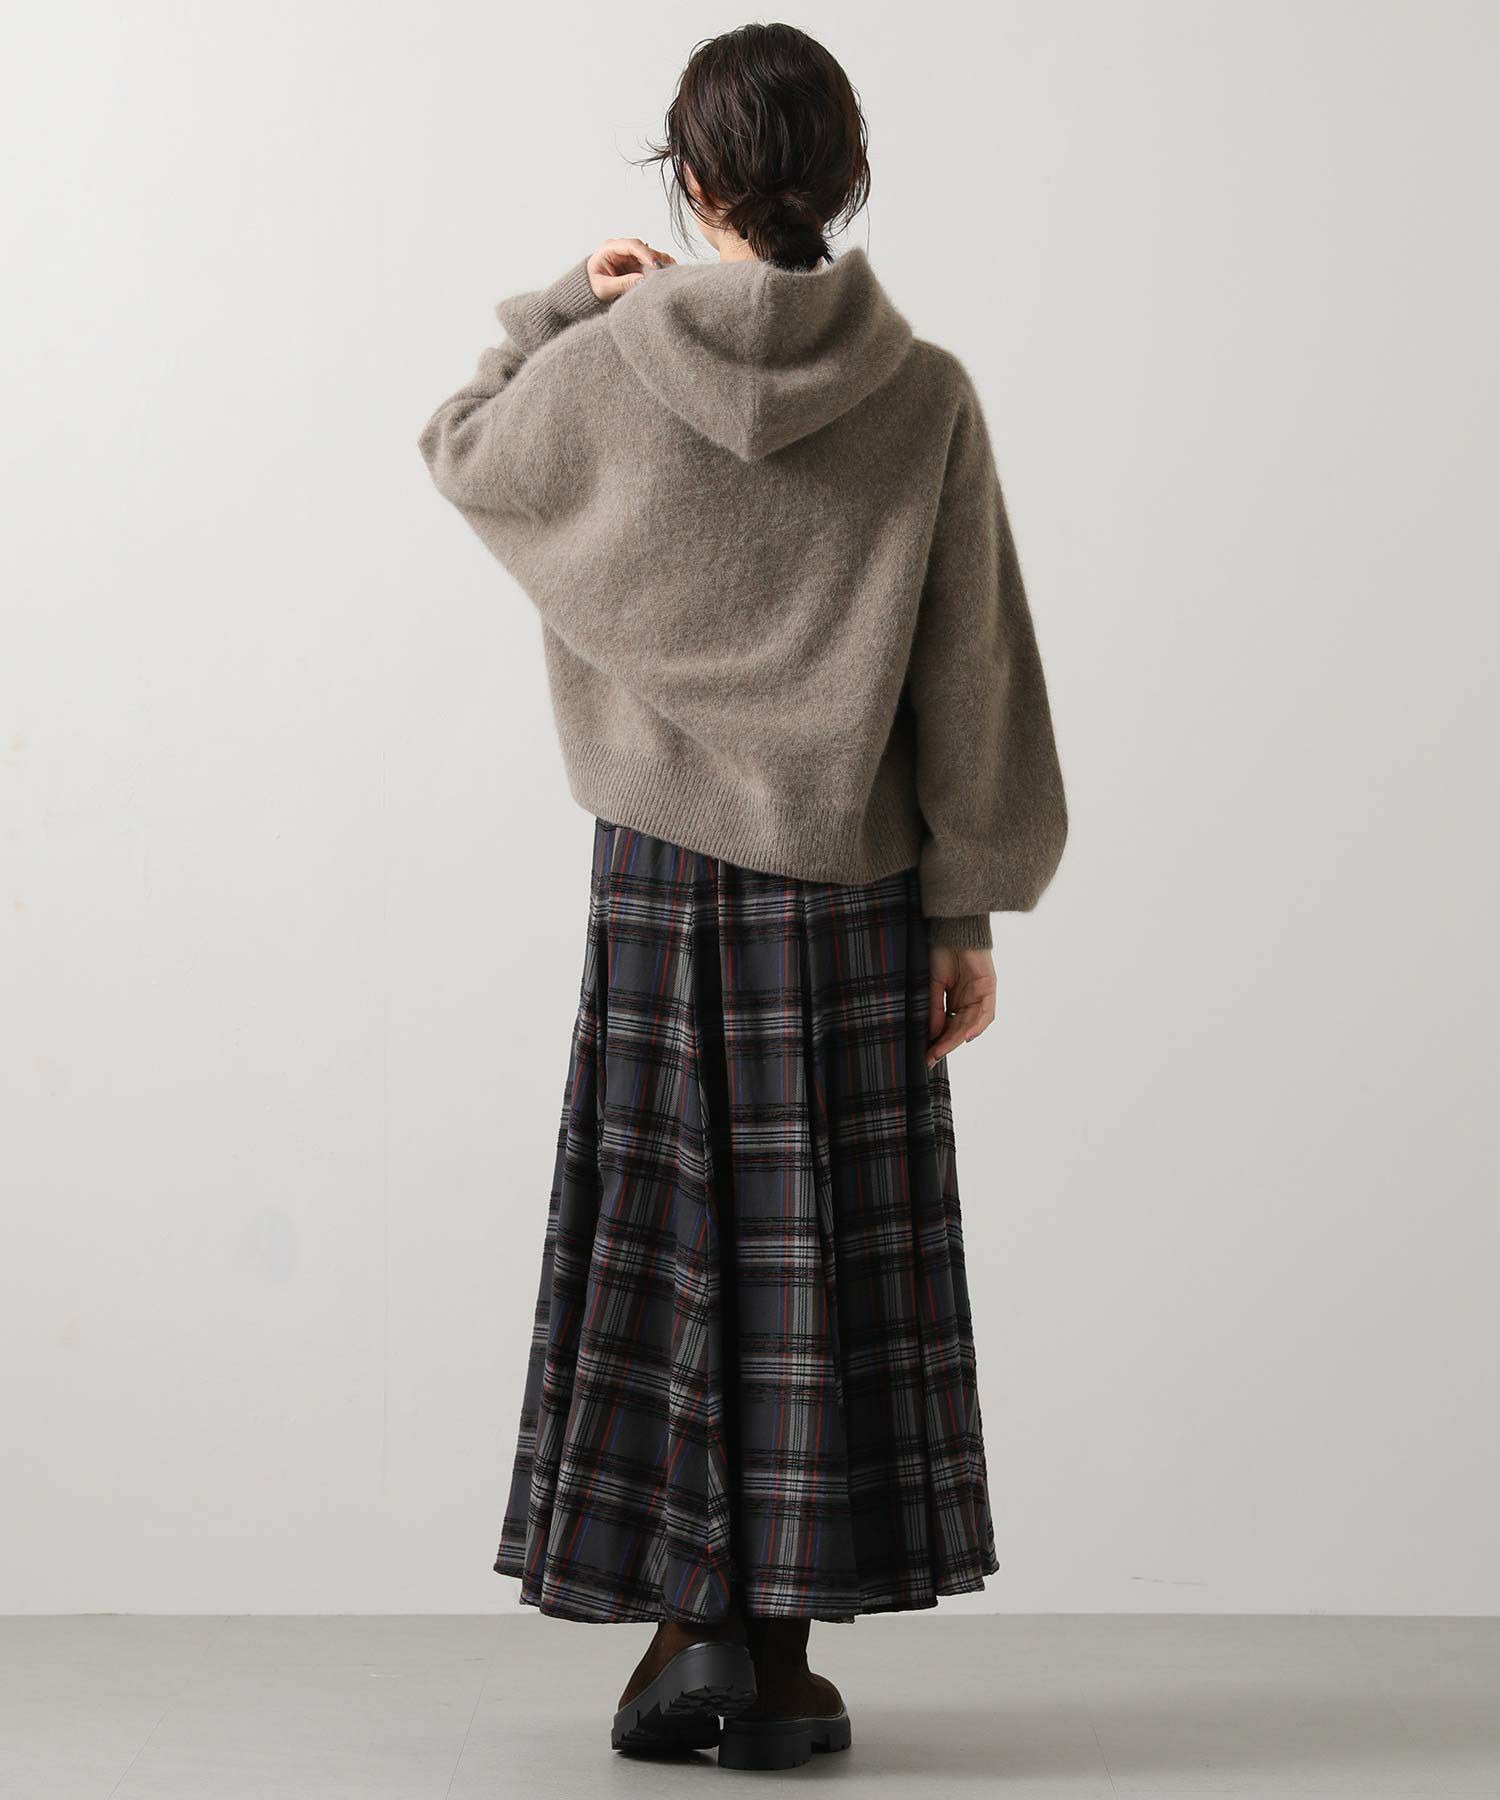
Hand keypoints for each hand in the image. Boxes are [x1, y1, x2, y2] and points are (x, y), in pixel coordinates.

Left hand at [586, 237, 675, 301]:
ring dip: (660, 265)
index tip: (655, 264)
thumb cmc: (592, 287)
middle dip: (656, 260)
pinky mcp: (637, 265)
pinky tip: (667, 275)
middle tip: (666, 272)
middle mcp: (621, 249)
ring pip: (650, 256)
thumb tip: (642, 280)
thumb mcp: (604, 287)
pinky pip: (651, 265)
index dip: (645, 253)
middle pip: (644, 249)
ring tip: (669, 275)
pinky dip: (659, 270)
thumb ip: (622, 283)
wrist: (589, 292)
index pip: (631, 245)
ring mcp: (630, 256)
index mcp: (609, 248)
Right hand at [927, 946, 996, 1066]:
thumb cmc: (942, 952)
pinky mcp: (989, 988)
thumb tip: (933, 1033)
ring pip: (972, 1024)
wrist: (952, 930)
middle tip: (932, 1057)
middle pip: (960, 1029)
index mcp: (956, 1000)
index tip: (927, 1055)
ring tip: (943, 1049)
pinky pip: (986, 1013)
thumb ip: (936, 1009)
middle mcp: (970, 1000)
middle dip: (946, 1044)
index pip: (949, 1026)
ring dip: (958, 1038)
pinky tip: (965, 1036)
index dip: (939, 1041)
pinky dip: (977, 1026)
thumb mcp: (933, 985)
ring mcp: (981, 995)